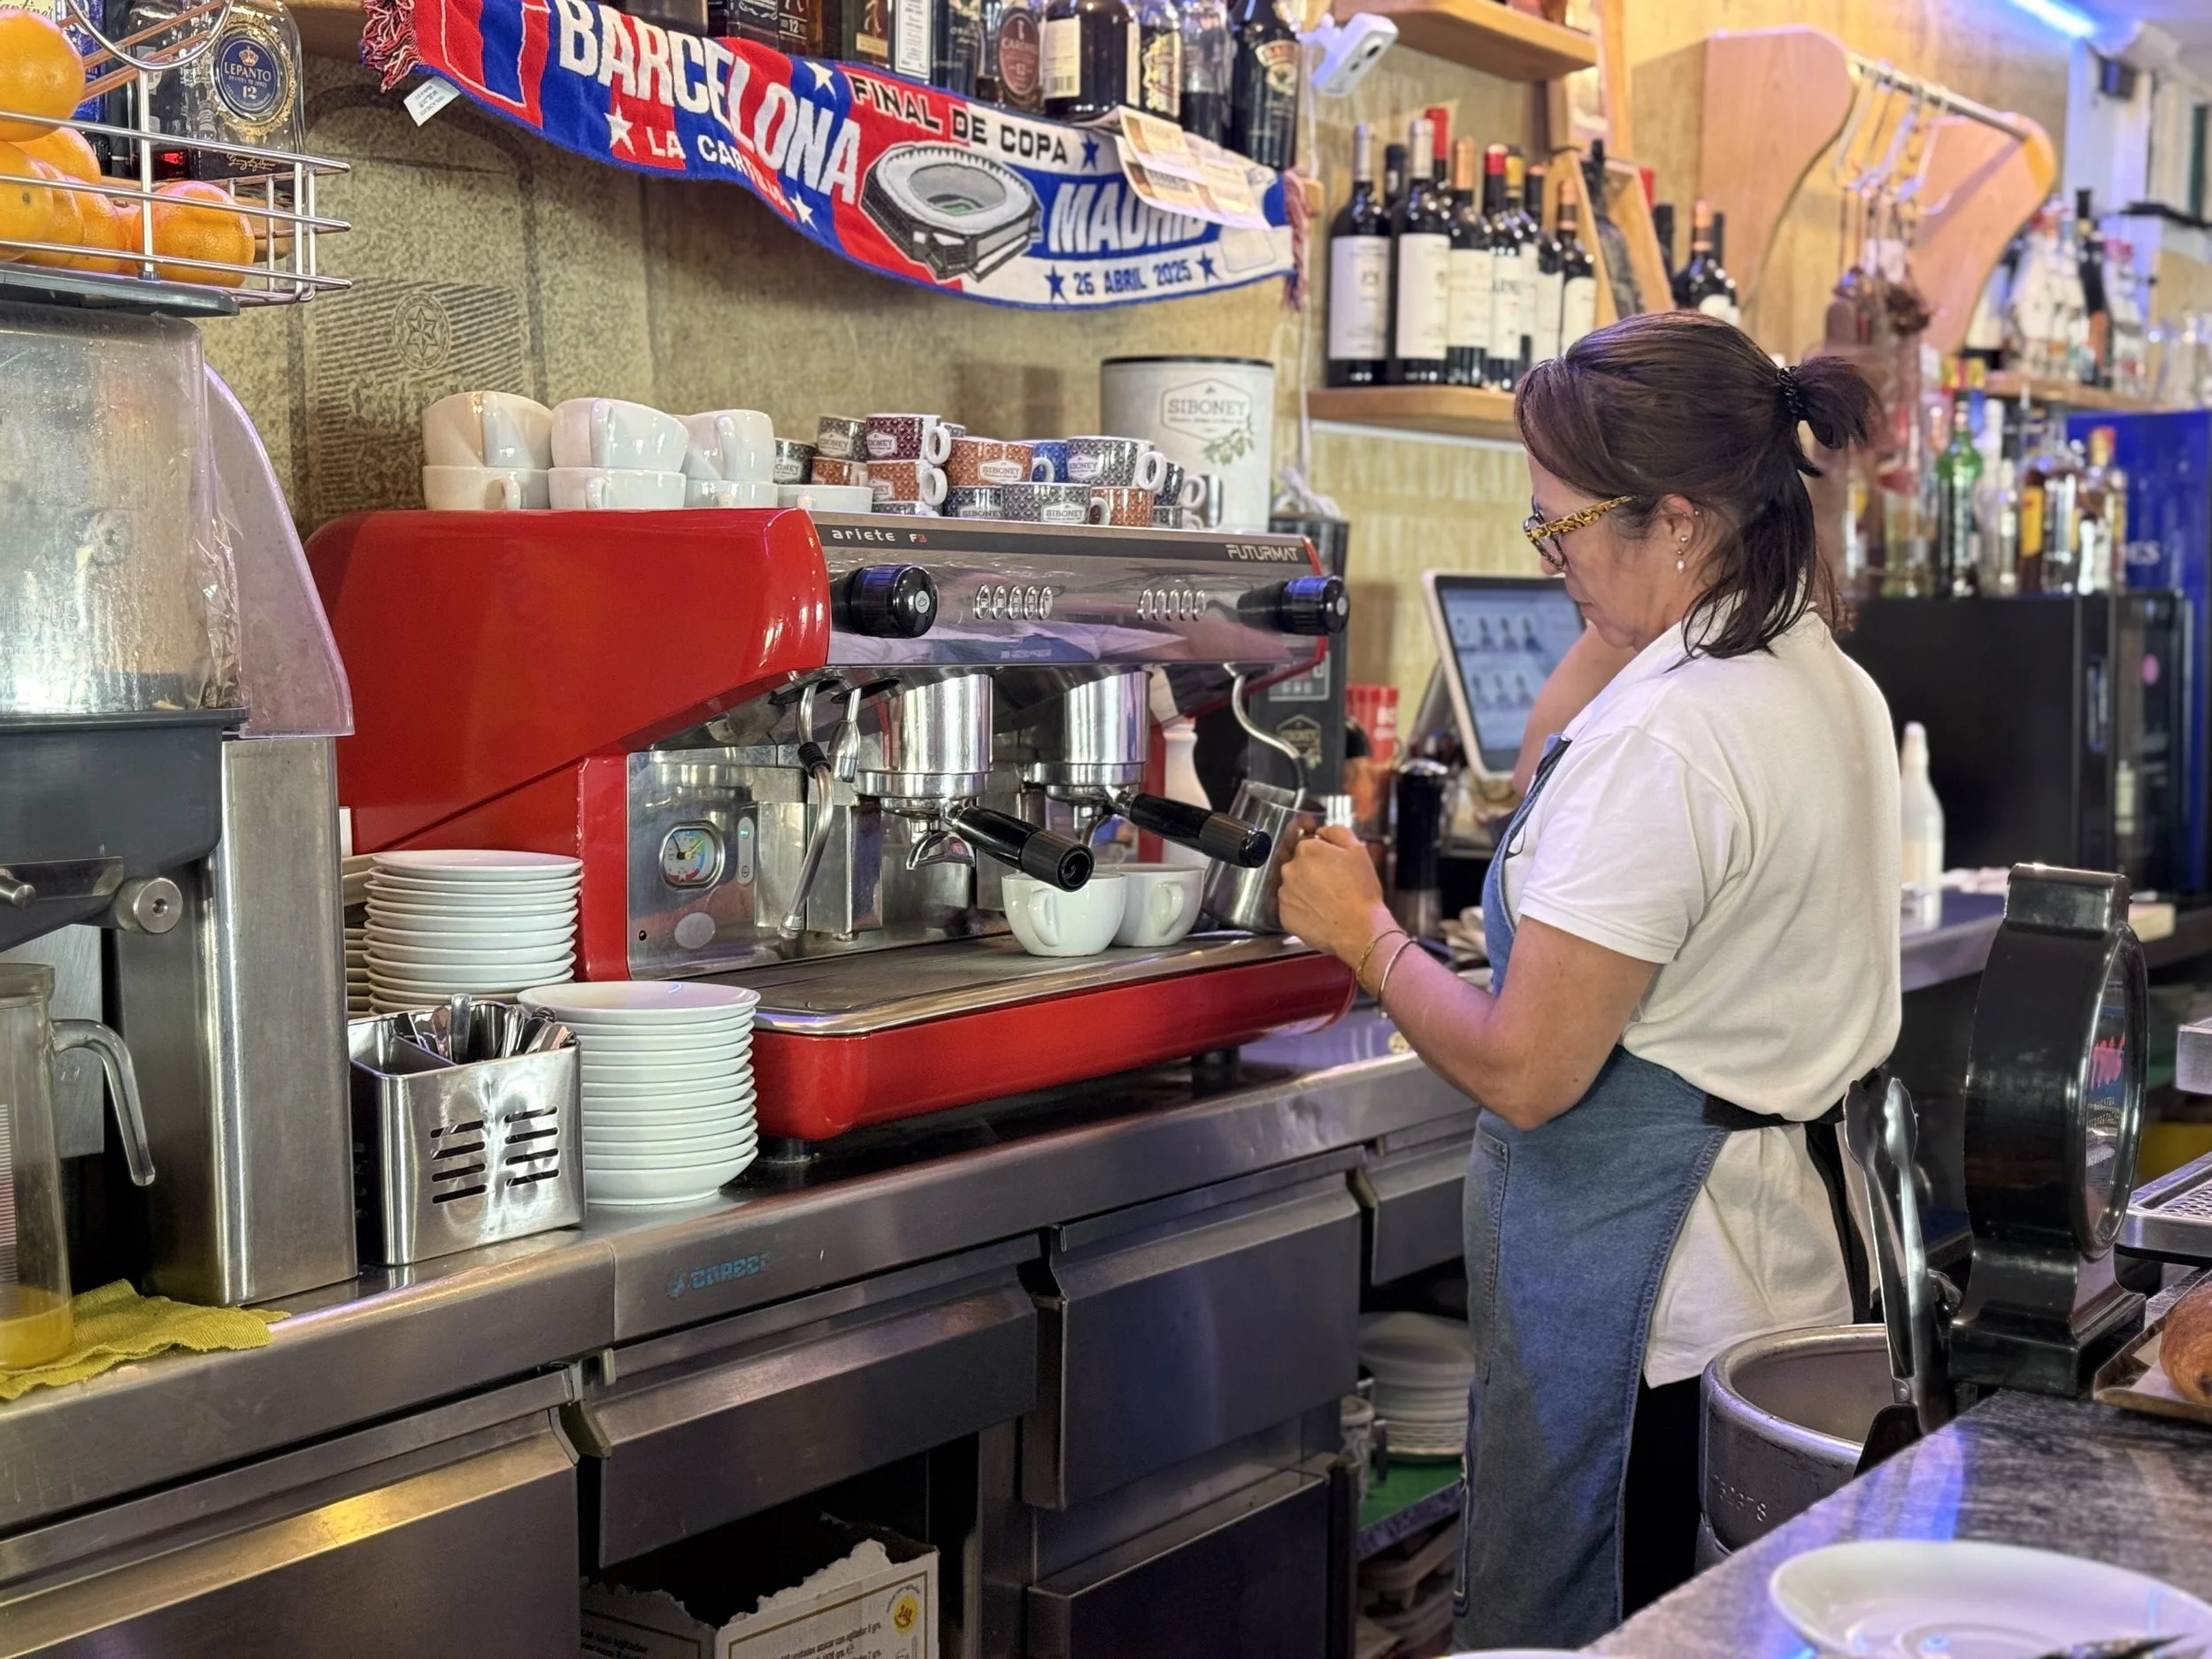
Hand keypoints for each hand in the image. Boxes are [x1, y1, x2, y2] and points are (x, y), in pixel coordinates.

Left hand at [1277, 824, 1394, 964]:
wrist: (1359, 929)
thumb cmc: (1361, 892)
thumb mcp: (1358, 851)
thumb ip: (1337, 832)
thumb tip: (1322, 830)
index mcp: (1307, 850)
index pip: (1309, 846)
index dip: (1323, 856)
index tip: (1334, 867)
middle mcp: (1290, 869)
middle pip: (1298, 865)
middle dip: (1312, 872)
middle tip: (1333, 885)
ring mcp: (1285, 894)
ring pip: (1293, 886)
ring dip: (1305, 890)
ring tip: (1327, 901)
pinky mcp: (1284, 915)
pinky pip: (1291, 907)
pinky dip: (1302, 909)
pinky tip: (1319, 913)